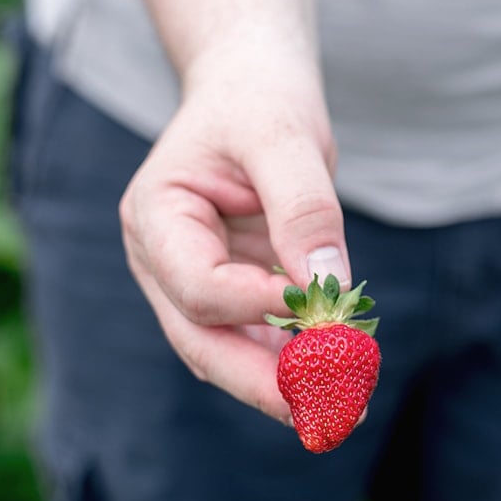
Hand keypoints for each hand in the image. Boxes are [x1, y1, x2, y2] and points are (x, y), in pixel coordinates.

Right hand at [119, 67, 349, 419]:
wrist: (250, 85)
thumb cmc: (259, 98)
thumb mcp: (284, 135)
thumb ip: (302, 207)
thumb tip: (328, 287)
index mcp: (155, 216)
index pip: (197, 285)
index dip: (256, 306)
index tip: (322, 310)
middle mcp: (162, 259)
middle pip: (201, 340)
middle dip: (264, 382)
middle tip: (329, 414)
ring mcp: (189, 281)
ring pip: (225, 352)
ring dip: (282, 382)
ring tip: (345, 405)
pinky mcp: (227, 291)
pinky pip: (253, 338)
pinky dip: (292, 359)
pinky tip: (338, 372)